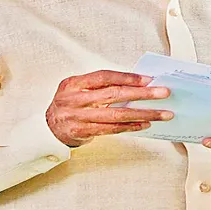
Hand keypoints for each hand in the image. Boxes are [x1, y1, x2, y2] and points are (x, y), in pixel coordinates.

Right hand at [46, 70, 172, 146]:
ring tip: (162, 113)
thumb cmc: (68, 103)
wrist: (47, 127)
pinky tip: (145, 124)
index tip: (148, 79)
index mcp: (75, 83)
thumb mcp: (76, 87)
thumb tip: (132, 82)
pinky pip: (112, 130)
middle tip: (162, 93)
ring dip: (143, 114)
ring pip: (117, 115)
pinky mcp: (84, 132)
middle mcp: (77, 99)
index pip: (104, 77)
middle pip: (114, 95)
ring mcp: (80, 117)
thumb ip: (98, 85)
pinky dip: (131, 126)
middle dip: (142, 94)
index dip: (127, 77)